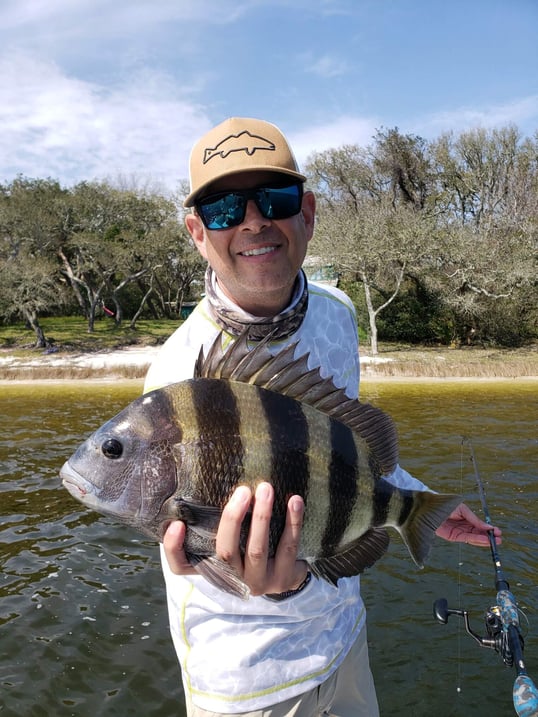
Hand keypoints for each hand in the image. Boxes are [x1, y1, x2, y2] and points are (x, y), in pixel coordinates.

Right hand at [162, 482, 307, 596]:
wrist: (286, 576)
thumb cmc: (249, 549)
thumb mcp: (229, 540)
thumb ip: (215, 522)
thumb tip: (206, 483)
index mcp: (211, 568)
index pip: (181, 566)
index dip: (175, 548)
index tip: (176, 524)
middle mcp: (232, 578)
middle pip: (226, 552)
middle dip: (233, 519)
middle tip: (243, 491)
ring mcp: (258, 581)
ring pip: (257, 549)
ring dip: (262, 517)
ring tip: (266, 489)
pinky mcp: (284, 578)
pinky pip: (288, 546)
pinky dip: (292, 521)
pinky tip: (294, 500)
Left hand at [435, 502, 501, 546]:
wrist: (430, 507)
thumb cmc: (445, 504)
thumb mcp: (463, 509)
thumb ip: (474, 519)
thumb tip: (488, 527)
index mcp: (465, 517)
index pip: (478, 525)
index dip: (488, 529)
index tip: (498, 532)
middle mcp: (462, 525)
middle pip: (477, 533)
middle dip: (488, 536)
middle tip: (500, 539)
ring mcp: (458, 531)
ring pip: (473, 537)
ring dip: (484, 540)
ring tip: (495, 542)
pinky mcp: (452, 536)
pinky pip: (466, 539)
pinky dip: (475, 540)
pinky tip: (484, 540)